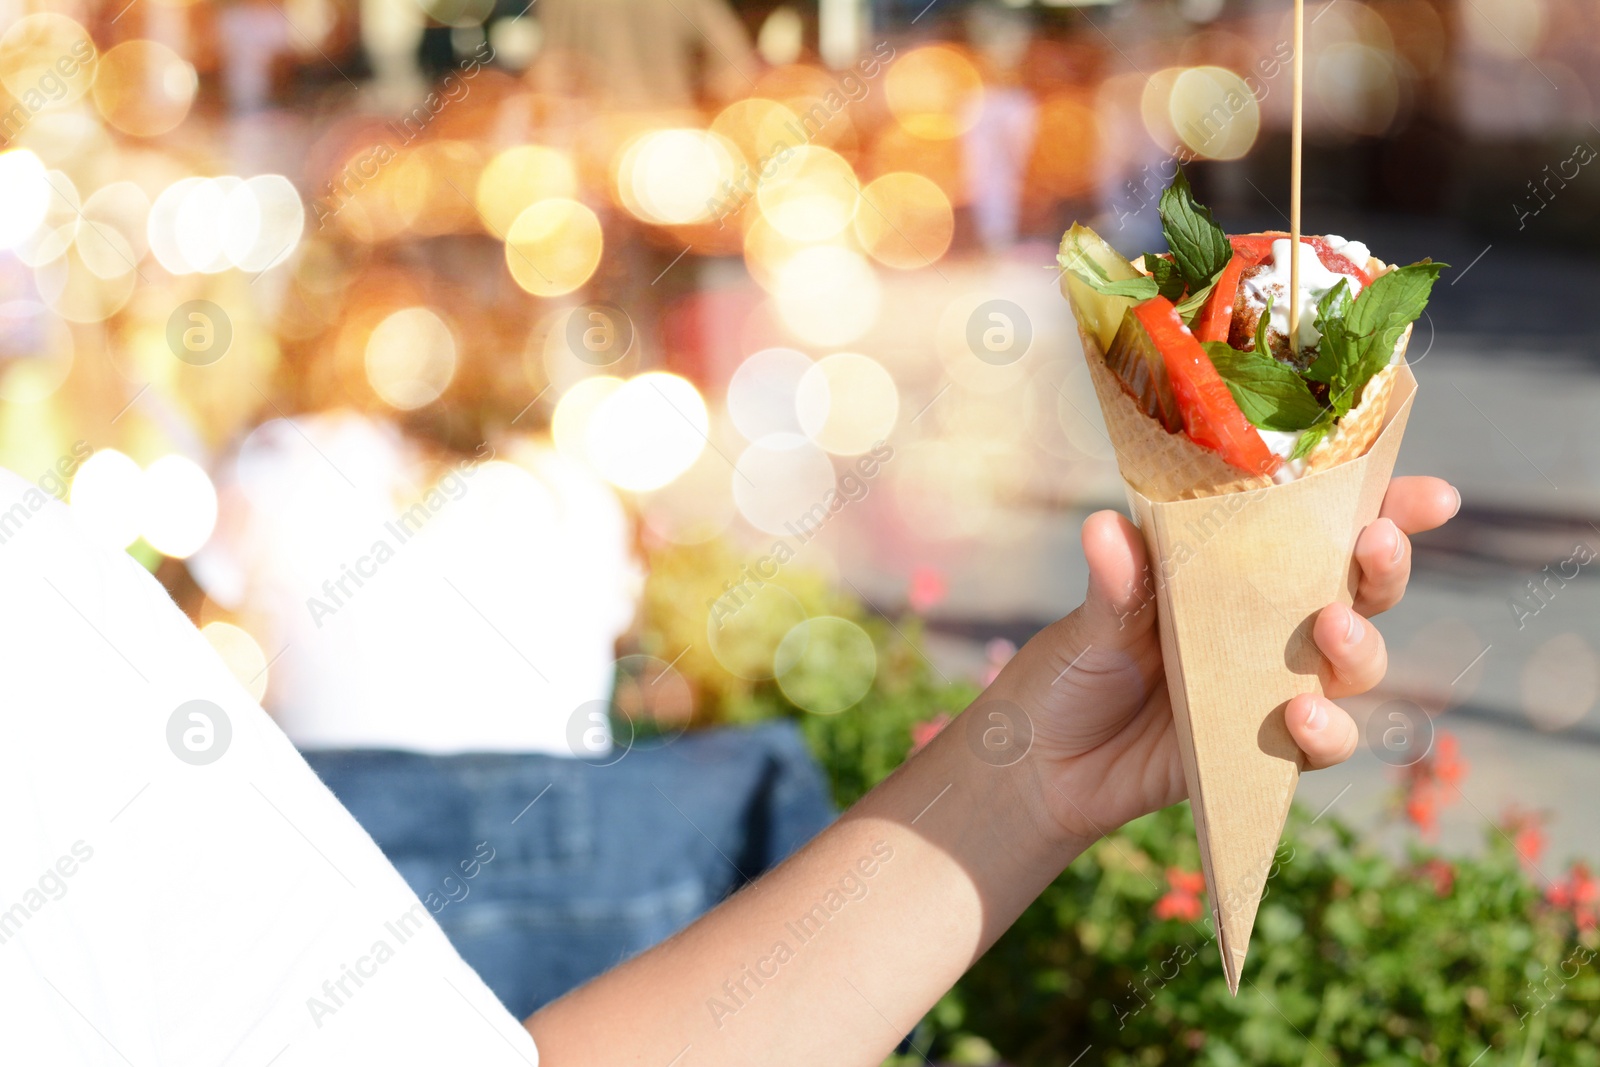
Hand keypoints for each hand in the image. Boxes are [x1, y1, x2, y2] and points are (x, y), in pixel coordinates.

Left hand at [985, 476, 1460, 846]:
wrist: (1043, 765)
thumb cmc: (1073, 671)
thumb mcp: (1093, 621)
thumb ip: (1115, 582)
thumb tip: (1105, 530)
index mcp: (1237, 573)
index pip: (1322, 531)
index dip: (1385, 508)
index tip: (1429, 494)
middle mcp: (1271, 627)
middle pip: (1360, 592)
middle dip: (1384, 566)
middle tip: (1373, 546)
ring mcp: (1274, 688)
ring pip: (1355, 666)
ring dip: (1358, 647)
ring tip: (1329, 630)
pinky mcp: (1266, 752)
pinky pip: (1323, 743)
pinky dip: (1326, 731)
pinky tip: (1300, 716)